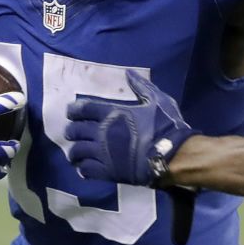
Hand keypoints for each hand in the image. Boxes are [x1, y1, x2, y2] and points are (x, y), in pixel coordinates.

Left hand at [64, 70, 197, 185]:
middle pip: (75, 130)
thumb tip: (128, 72)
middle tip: (72, 133)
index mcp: (113, 113)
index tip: (71, 112)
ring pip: (77, 152)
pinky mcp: (108, 171)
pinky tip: (83, 168)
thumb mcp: (157, 100)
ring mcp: (103, 153)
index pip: (83, 108)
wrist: (172, 155)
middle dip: (71, 131)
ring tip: (75, 154)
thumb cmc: (165, 126)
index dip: (74, 110)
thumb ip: (141, 87)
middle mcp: (102, 132)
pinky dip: (82, 169)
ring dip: (74, 152)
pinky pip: (86, 170)